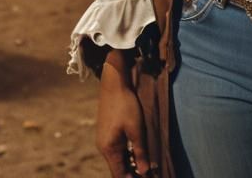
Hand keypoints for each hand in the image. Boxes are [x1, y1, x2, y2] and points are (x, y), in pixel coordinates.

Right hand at [97, 55, 153, 177]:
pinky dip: (127, 152)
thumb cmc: (125, 105)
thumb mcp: (136, 129)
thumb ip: (140, 151)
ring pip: (118, 158)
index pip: (119, 174)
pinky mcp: (107, 132)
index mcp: (109, 149)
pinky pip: (117, 148)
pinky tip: (137, 151)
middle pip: (118, 167)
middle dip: (132, 172)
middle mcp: (104, 147)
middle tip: (148, 173)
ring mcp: (104, 139)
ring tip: (144, 165)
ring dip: (130, 162)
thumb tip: (144, 171)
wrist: (114, 83)